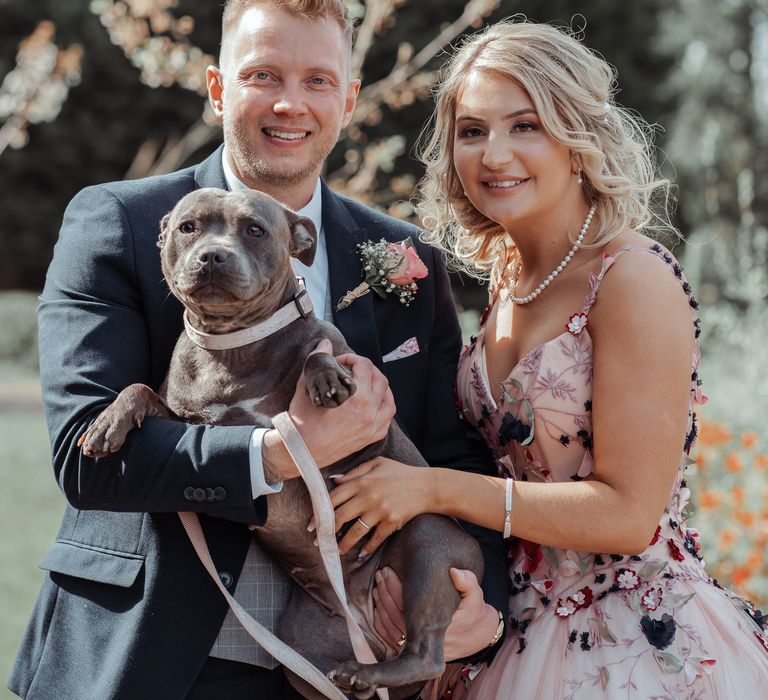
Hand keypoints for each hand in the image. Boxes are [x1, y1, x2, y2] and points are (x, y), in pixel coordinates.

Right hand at [262, 340, 394, 480]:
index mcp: (356, 398)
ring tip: (368, 384)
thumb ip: (317, 361)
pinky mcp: (370, 438)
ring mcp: (372, 427)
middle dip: (368, 370)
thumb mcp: (307, 386)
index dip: (353, 358)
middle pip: (381, 380)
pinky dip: (383, 408)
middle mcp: (369, 413)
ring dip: (381, 388)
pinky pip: (387, 419)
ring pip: (389, 400)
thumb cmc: (302, 420)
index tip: (341, 362)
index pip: (365, 366)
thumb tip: (325, 344)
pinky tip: (373, 403)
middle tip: (354, 370)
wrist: (301, 451)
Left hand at [310, 457, 429, 556]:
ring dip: (343, 544)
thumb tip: (334, 480)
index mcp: (362, 481)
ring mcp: (379, 510)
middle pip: (340, 517)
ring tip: (336, 551)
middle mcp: (368, 496)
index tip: (311, 523)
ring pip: (355, 531)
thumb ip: (355, 472)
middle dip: (326, 531)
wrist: (427, 486)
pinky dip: (367, 548)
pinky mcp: (391, 522)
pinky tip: (361, 554)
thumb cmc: (401, 473)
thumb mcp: (377, 464)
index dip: (319, 511)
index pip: (334, 498)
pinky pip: (375, 539)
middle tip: (319, 541)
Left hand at [372, 566, 500, 661]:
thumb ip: (468, 582)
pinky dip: (381, 622)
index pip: (409, 606)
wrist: (478, 637)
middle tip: (380, 574)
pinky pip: (391, 639)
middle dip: (385, 593)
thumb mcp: (476, 596)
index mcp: (440, 625)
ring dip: (381, 606)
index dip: (395, 587)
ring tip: (378, 586)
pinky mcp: (414, 652)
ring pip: (391, 629)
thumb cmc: (474, 612)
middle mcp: (427, 641)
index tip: (388, 570)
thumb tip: (455, 572)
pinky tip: (378, 606)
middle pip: (396, 617)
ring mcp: (419, 649)